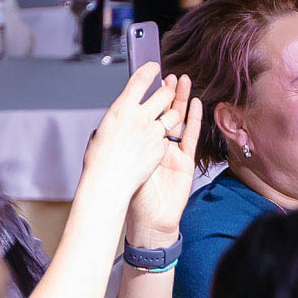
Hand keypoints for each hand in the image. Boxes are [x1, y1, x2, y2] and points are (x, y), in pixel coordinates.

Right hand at [80, 63, 182, 221]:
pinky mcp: (162, 148)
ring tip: (174, 107)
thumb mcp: (102, 132)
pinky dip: (168, 135)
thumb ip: (117, 121)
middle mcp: (139, 118)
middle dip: (168, 89)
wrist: (107, 185)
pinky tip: (169, 132)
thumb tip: (122, 117)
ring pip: (174, 115)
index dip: (149, 70)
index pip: (139, 81)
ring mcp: (154, 133)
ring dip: (175, 111)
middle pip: (163, 95)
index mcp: (120, 109)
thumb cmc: (99, 161)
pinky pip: (170, 137)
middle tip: (170, 84)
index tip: (155, 65)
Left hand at [127, 75, 203, 247]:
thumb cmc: (131, 197)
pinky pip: (190, 136)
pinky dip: (194, 119)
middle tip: (168, 75)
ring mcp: (172, 152)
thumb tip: (101, 129)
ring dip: (180, 100)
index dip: (145, 97)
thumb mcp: (118, 166)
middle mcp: (155, 145)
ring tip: (182, 81)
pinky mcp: (185, 161)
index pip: (142, 114)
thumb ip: (114, 147)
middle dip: (165, 93)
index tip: (146, 78)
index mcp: (137, 145)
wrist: (148, 221)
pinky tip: (195, 104)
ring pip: (178, 120)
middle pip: (162, 113)